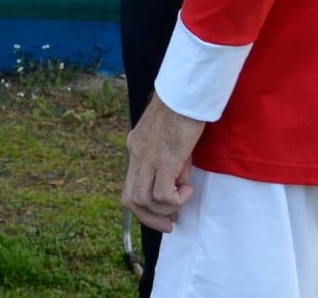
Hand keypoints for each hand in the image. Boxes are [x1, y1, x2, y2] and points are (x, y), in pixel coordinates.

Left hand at [122, 95, 203, 231]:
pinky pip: (162, 194)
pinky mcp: (164, 160)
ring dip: (165, 207)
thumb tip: (178, 181)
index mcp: (136, 145)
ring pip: (142, 199)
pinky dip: (176, 199)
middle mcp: (136, 154)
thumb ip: (168, 155)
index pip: (131, 183)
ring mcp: (147, 158)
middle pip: (129, 199)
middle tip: (169, 224)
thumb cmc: (183, 107)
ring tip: (183, 195)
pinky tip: (188, 187)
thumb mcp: (169, 134)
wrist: (186, 92)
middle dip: (149, 218)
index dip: (145, 205)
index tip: (163, 213)